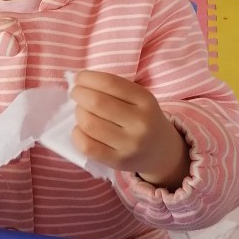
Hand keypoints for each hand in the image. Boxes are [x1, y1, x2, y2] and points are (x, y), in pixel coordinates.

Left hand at [71, 71, 190, 190]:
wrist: (162, 152)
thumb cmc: (143, 119)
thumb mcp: (140, 99)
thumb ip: (114, 89)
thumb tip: (79, 80)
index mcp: (145, 100)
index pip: (110, 83)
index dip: (87, 78)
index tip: (79, 78)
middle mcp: (140, 122)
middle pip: (96, 102)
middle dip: (79, 94)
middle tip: (76, 93)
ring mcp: (130, 144)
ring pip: (89, 123)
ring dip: (78, 113)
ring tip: (81, 111)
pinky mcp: (118, 161)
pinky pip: (87, 146)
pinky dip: (77, 134)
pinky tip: (80, 129)